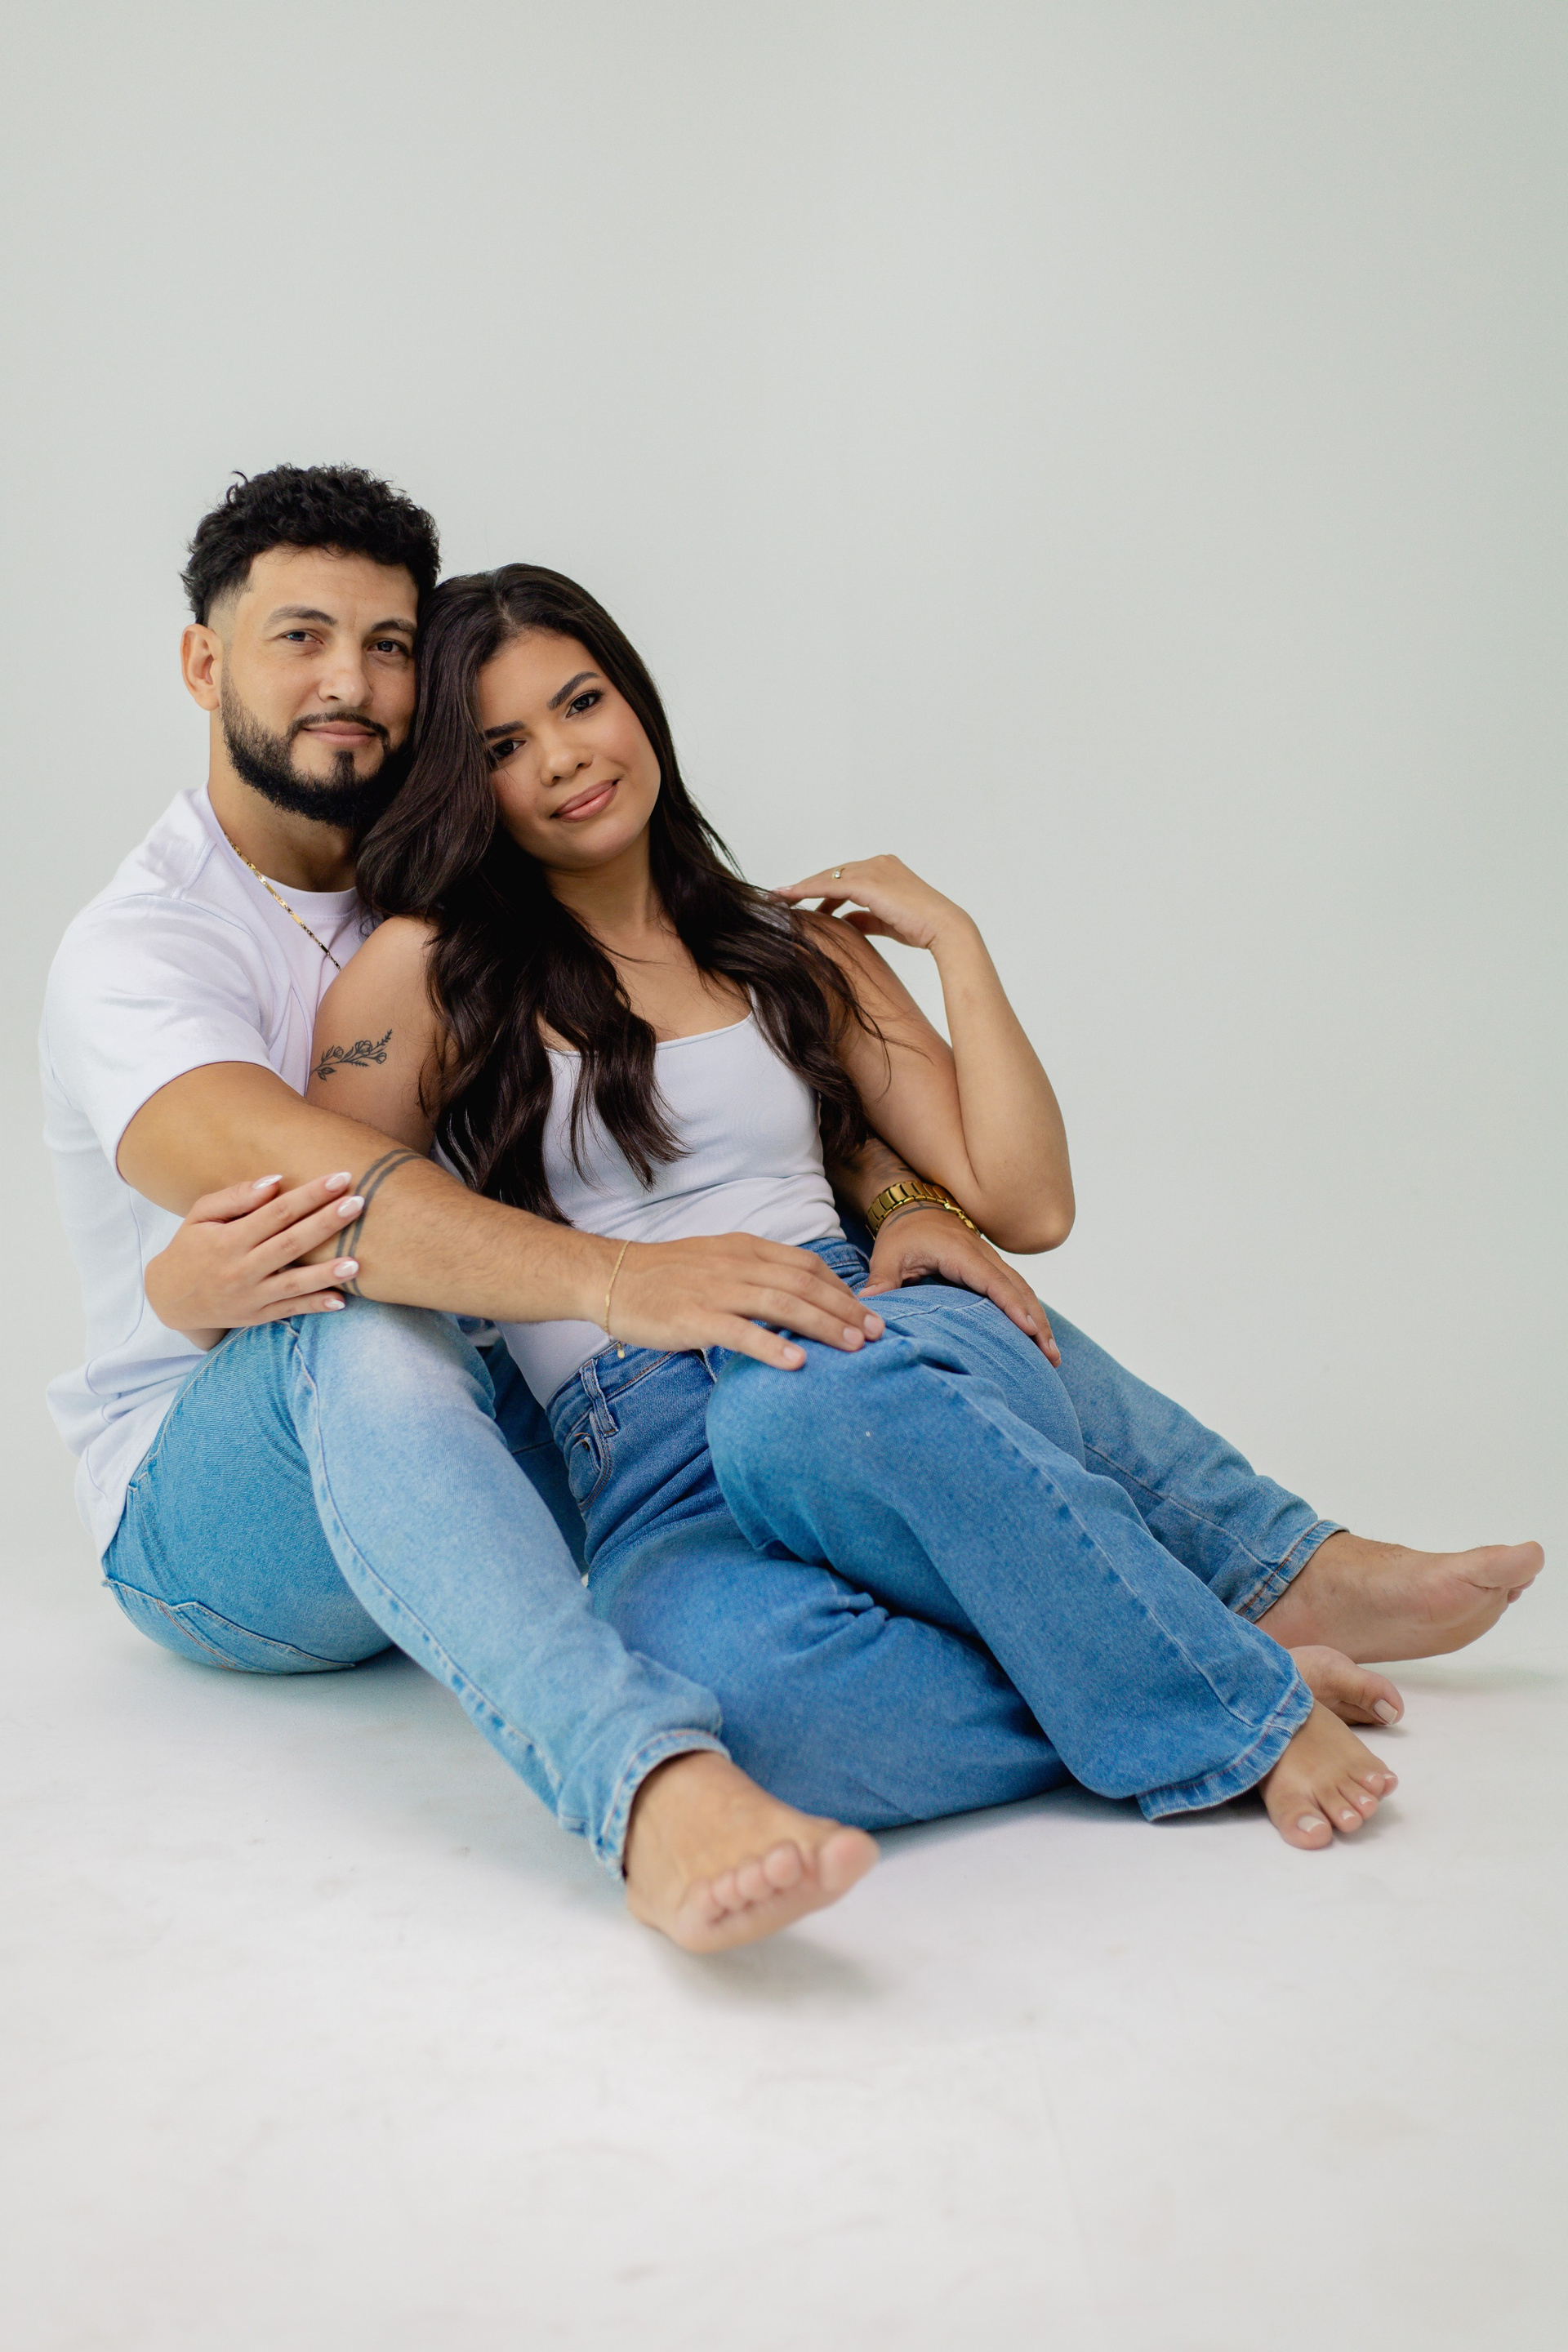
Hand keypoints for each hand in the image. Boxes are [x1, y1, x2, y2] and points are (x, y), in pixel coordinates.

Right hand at [143, 1173, 368, 1348]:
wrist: (170, 1298)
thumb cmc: (190, 1247)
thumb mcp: (201, 1215)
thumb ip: (236, 1197)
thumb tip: (276, 1181)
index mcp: (229, 1239)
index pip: (276, 1213)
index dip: (309, 1195)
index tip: (339, 1178)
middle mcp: (241, 1268)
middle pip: (291, 1243)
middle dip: (326, 1223)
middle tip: (358, 1204)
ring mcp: (251, 1295)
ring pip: (294, 1284)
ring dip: (326, 1273)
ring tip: (357, 1262)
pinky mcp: (257, 1316)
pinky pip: (290, 1311)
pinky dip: (315, 1306)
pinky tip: (341, 1300)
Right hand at [607, 1233, 885, 1371]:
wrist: (610, 1277)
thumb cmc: (664, 1275)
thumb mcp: (716, 1261)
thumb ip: (754, 1274)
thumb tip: (793, 1296)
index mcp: (745, 1249)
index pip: (807, 1265)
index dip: (842, 1288)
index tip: (866, 1310)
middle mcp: (737, 1265)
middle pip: (805, 1285)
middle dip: (846, 1309)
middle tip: (876, 1334)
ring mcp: (716, 1290)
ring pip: (782, 1305)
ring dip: (823, 1326)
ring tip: (853, 1347)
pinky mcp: (694, 1317)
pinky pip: (740, 1332)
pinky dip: (771, 1346)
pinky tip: (796, 1362)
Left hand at [775, 855, 965, 953]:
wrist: (943, 928)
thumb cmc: (921, 927)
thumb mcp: (885, 921)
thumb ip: (863, 917)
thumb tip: (843, 921)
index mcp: (884, 869)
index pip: (845, 877)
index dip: (820, 887)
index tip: (800, 899)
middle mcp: (877, 863)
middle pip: (832, 874)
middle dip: (807, 887)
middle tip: (782, 899)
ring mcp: (873, 869)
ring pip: (828, 877)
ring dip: (802, 889)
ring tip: (781, 900)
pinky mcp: (869, 882)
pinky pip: (830, 885)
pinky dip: (807, 891)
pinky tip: (790, 898)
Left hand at [858, 1207, 1059, 1363]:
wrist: (913, 1206)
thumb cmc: (902, 1234)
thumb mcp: (887, 1255)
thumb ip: (882, 1281)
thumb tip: (869, 1305)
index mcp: (960, 1253)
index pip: (992, 1282)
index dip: (1012, 1306)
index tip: (1030, 1330)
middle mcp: (983, 1255)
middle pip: (1018, 1289)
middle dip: (1037, 1322)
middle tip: (1050, 1357)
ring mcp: (991, 1260)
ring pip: (1023, 1290)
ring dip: (1040, 1320)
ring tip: (1052, 1356)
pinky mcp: (991, 1267)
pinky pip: (1016, 1289)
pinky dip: (1030, 1311)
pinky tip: (1038, 1336)